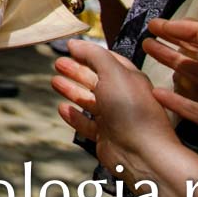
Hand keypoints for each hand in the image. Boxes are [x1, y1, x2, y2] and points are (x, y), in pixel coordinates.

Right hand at [52, 38, 177, 172]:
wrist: (143, 153)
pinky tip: (62, 108)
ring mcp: (114, 118)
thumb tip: (75, 43)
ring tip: (54, 81)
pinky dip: (74, 116)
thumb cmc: (132, 110)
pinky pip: (85, 124)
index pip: (108, 61)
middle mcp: (123, 98)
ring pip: (88, 100)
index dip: (89, 52)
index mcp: (130, 80)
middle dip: (77, 70)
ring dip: (72, 90)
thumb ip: (94, 55)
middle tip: (58, 63)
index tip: (70, 46)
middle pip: (96, 79)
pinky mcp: (105, 137)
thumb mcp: (114, 73)